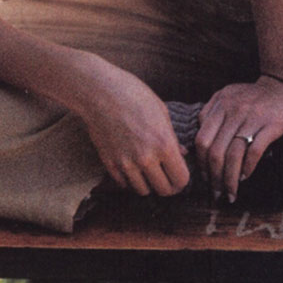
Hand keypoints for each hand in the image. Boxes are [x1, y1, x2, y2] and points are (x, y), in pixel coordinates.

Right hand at [78, 63, 191, 197]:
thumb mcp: (161, 112)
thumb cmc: (134, 95)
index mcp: (164, 144)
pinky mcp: (109, 163)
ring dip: (148, 185)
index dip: (182, 181)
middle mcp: (146, 158)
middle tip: (166, 178)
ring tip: (149, 174)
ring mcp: (126, 163)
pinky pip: (124, 184)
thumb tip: (182, 154)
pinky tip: (132, 168)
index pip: (180, 180)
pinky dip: (130, 180)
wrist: (99, 92)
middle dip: (168, 187)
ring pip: (143, 191)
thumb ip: (173, 137)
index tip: (179, 176)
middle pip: (163, 191)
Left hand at [195, 76, 282, 201]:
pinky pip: (254, 151)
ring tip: (230, 192)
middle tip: (216, 192)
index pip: (202, 140)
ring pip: (233, 155)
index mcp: (221, 105)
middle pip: (215, 151)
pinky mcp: (272, 125)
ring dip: (230, 178)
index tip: (205, 177)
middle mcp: (234, 111)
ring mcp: (253, 118)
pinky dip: (247, 167)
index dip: (201, 163)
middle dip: (213, 177)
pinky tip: (245, 176)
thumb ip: (211, 111)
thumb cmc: (256, 94)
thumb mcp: (229, 94)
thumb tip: (199, 136)